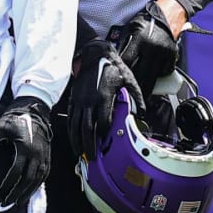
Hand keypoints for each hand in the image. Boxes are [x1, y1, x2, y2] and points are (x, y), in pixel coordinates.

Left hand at [0, 97, 52, 208]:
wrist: (34, 110)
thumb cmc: (14, 119)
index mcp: (25, 147)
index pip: (16, 171)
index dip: (8, 184)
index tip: (0, 193)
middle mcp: (37, 153)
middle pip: (29, 179)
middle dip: (18, 192)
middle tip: (8, 203)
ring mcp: (44, 155)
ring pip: (38, 178)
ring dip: (29, 191)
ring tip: (19, 202)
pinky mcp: (48, 155)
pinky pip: (44, 174)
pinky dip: (38, 184)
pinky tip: (30, 191)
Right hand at [68, 40, 143, 158]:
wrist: (94, 55)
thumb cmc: (114, 68)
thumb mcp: (130, 80)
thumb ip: (137, 98)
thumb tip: (142, 114)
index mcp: (104, 97)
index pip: (102, 122)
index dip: (105, 134)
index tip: (108, 143)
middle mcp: (89, 101)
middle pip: (86, 128)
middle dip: (89, 145)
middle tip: (92, 158)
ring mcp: (79, 101)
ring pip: (75, 126)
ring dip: (77, 141)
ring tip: (81, 154)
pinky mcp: (74, 100)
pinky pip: (70, 119)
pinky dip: (71, 132)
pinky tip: (75, 140)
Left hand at [108, 0, 178, 94]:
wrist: (168, 16)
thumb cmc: (146, 22)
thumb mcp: (131, 28)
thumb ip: (123, 43)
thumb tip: (114, 59)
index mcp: (140, 39)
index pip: (128, 61)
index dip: (122, 72)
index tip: (117, 81)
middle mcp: (153, 47)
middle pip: (141, 73)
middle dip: (135, 86)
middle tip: (129, 96)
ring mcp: (164, 53)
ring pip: (154, 76)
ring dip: (147, 87)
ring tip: (141, 96)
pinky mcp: (172, 56)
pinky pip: (165, 71)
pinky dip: (159, 77)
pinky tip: (154, 81)